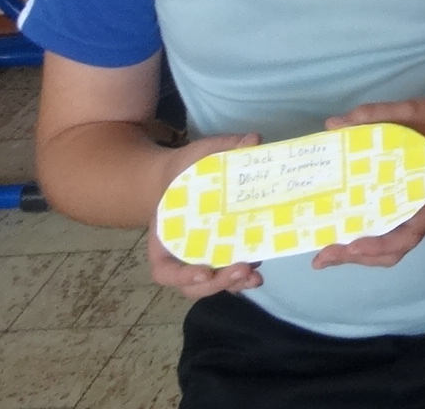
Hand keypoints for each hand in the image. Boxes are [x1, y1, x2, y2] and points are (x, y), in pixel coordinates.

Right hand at [141, 130, 263, 298]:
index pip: (164, 270)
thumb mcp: (198, 154)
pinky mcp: (221, 254)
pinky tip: (260, 272)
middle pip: (193, 285)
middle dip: (217, 283)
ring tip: (254, 276)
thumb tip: (254, 140)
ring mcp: (201, 258)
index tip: (204, 272)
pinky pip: (227, 273)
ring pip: (212, 285)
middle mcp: (181, 255)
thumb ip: (222, 147)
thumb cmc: (185, 170)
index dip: (182, 276)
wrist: (182, 177)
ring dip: (232, 284)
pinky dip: (242, 278)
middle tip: (241, 268)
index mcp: (164, 238)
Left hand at [310, 98, 424, 270]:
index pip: (408, 233)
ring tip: (329, 253)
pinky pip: (391, 236)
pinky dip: (369, 243)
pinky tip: (346, 235)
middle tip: (323, 256)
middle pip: (394, 251)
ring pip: (392, 249)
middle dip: (358, 258)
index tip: (352, 244)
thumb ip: (375, 114)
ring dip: (361, 256)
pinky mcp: (411, 209)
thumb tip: (332, 124)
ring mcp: (419, 213)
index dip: (379, 245)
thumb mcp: (412, 110)